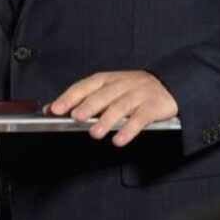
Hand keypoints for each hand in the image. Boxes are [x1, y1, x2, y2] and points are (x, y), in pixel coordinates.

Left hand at [46, 70, 177, 146]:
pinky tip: (119, 140)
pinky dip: (129, 129)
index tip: (56, 108)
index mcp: (106, 79)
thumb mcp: (106, 89)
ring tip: (95, 133)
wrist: (168, 84)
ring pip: (120, 106)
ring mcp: (137, 95)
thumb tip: (52, 108)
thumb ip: (81, 98)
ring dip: (106, 119)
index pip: (85, 86)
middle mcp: (120, 84)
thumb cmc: (131, 89)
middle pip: (102, 95)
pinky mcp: (152, 107)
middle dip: (88, 106)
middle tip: (75, 118)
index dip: (70, 97)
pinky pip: (140, 119)